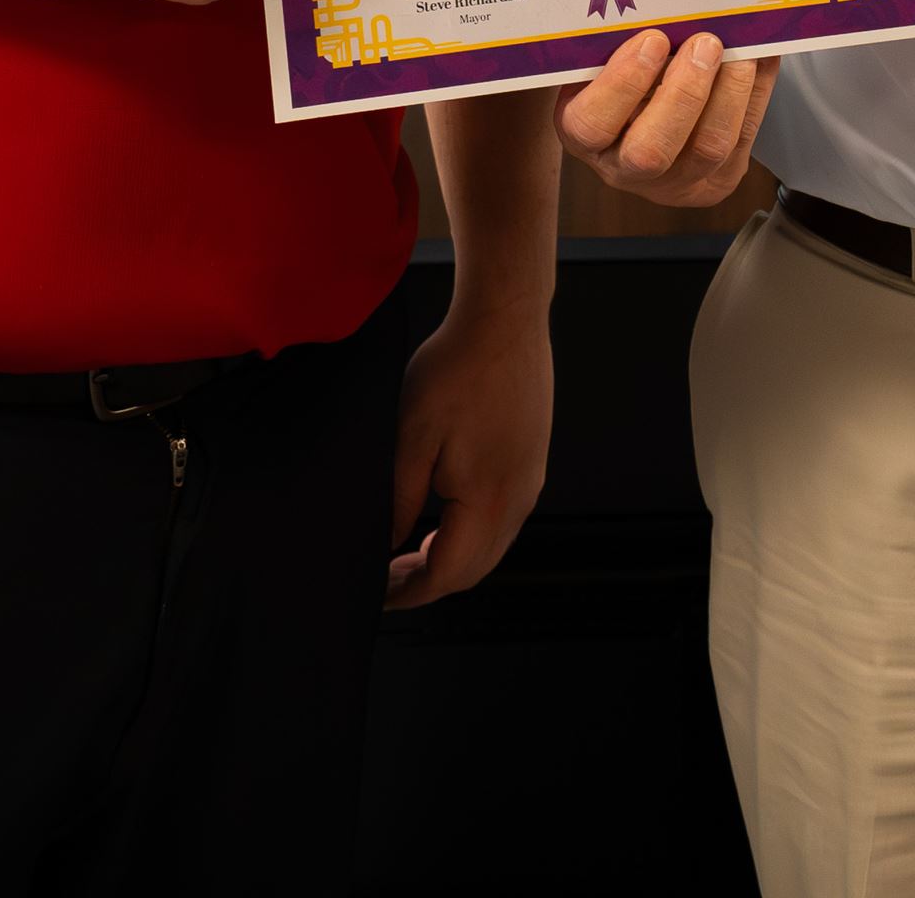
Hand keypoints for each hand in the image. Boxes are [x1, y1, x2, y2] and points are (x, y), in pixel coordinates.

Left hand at [385, 304, 550, 609]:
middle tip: (390, 577)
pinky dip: (473, 535)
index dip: (410, 593)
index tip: (381, 595)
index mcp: (488, 500)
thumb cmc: (457, 367)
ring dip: (453, 559)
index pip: (447, 574)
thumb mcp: (410, 437)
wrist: (505, 319)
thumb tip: (388, 544)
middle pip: (474, 570)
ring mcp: (531, 480)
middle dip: (430, 582)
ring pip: (492, 547)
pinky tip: (446, 518)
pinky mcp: (533, 460)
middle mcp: (519, 498)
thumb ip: (399, 500)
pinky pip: (504, 518)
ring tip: (412, 553)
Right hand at [557, 28, 777, 208]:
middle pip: (651, 150)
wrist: (646, 119)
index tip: (652, 40)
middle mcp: (623, 167)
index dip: (623, 83)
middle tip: (705, 43)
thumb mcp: (601, 62)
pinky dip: (755, 93)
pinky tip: (759, 61)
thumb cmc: (620, 79)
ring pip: (707, 148)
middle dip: (684, 92)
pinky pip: (743, 138)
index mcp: (584, 134)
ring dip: (729, 92)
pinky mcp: (717, 180)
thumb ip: (615, 43)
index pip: (592, 123)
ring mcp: (674, 182)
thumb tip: (661, 4)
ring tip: (739, 52)